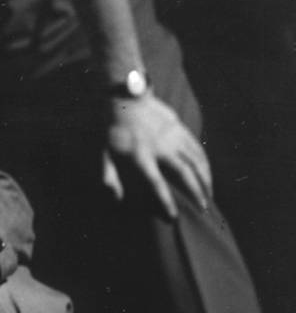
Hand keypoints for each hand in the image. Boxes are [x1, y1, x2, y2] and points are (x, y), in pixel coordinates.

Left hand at [103, 93, 211, 219]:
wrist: (125, 97)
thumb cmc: (112, 128)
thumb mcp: (103, 151)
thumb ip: (109, 175)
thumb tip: (116, 198)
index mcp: (140, 155)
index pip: (156, 183)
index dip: (165, 201)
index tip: (173, 216)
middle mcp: (160, 148)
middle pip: (184, 174)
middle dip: (196, 192)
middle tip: (203, 208)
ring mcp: (172, 137)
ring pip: (195, 161)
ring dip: (205, 179)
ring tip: (209, 194)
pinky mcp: (180, 128)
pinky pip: (196, 148)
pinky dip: (204, 162)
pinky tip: (207, 172)